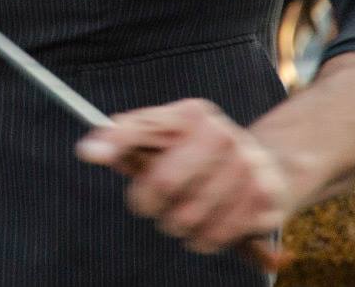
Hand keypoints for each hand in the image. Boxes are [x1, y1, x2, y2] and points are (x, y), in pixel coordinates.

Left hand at [77, 100, 296, 257]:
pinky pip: (215, 237)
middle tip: (152, 205)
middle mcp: (223, 135)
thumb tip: (87, 151)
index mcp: (193, 115)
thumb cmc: (196, 153)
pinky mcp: (265, 200)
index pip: (142, 130)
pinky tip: (209, 223)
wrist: (266, 166)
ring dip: (178, 226)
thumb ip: (122, 140)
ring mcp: (248, 167)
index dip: (113, 145)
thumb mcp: (161, 136)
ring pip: (188, 219)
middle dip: (149, 202)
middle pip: (164, 183)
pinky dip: (204, 240)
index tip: (88, 153)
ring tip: (184, 214)